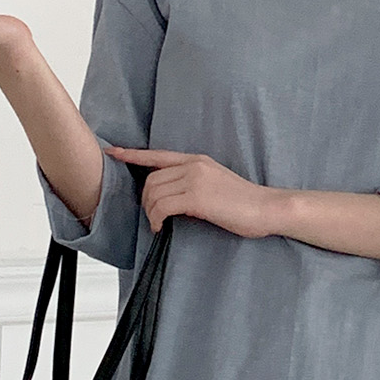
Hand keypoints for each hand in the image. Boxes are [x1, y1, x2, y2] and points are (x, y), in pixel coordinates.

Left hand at [104, 144, 273, 238]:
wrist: (266, 208)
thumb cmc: (244, 202)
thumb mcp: (216, 183)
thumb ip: (193, 183)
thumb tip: (173, 198)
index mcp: (197, 160)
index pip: (157, 155)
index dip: (132, 154)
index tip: (113, 152)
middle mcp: (193, 165)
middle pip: (151, 179)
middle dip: (145, 200)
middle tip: (153, 217)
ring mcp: (195, 179)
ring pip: (153, 193)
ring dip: (150, 212)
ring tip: (158, 224)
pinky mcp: (197, 197)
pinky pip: (162, 206)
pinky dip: (156, 219)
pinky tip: (161, 227)